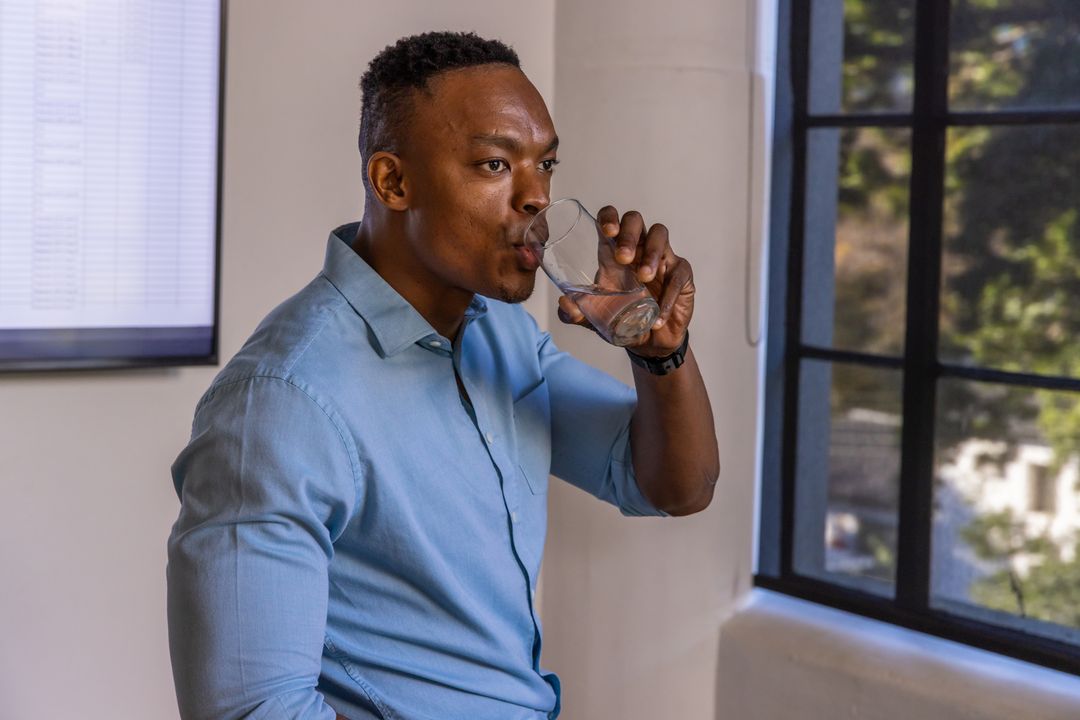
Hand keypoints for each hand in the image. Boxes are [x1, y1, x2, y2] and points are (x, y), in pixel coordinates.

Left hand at [556, 206, 694, 355]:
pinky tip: (659, 313)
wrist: (650, 342)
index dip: (609, 217)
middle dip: (629, 234)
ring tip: (644, 279)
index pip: (612, 220)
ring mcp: (662, 258)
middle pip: (635, 219)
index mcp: (614, 252)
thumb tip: (564, 303)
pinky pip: (678, 273)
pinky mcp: (681, 274)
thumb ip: (575, 313)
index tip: (607, 231)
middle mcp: (638, 248)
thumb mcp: (595, 318)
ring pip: (660, 234)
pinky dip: (668, 294)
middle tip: (622, 258)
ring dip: (651, 254)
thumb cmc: (623, 320)